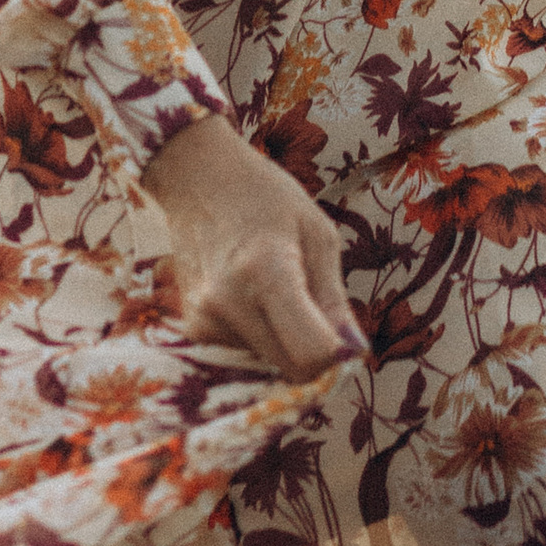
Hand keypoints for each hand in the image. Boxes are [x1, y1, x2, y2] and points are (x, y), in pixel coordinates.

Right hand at [143, 113, 364, 379]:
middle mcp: (228, 302)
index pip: (309, 354)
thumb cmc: (265, 195)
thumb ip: (334, 299)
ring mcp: (204, 318)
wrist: (195, 176)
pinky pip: (246, 354)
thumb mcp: (316, 233)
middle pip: (292, 370)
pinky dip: (260, 337)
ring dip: (284, 342)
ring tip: (274, 289)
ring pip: (270, 364)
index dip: (337, 354)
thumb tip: (353, 354)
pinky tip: (250, 296)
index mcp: (266, 271)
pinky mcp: (193, 329)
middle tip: (314, 307)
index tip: (344, 336)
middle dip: (314, 352)